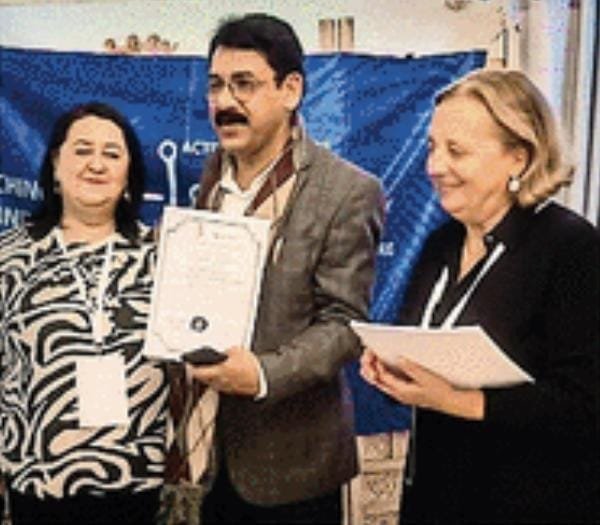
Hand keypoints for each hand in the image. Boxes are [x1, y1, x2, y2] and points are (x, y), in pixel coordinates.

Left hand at [186, 346, 259, 396]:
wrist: (261, 378)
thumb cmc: (251, 366)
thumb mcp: (236, 351)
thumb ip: (225, 352)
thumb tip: (220, 353)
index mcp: (220, 370)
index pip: (198, 372)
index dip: (191, 368)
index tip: (188, 363)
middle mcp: (219, 381)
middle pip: (202, 378)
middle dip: (198, 371)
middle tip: (195, 365)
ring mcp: (224, 387)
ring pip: (209, 382)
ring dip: (206, 376)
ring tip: (208, 368)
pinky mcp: (229, 390)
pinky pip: (217, 385)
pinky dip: (215, 380)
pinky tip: (220, 374)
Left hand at [360, 348, 483, 419]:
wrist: (448, 401)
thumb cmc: (439, 392)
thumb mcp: (425, 378)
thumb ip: (411, 369)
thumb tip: (400, 360)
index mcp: (402, 391)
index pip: (383, 378)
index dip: (377, 366)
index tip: (375, 355)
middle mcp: (398, 394)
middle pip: (377, 382)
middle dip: (370, 369)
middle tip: (367, 357)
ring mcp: (400, 394)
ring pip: (381, 383)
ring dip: (374, 372)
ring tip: (370, 361)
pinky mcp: (404, 392)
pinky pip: (387, 383)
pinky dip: (381, 375)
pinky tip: (382, 368)